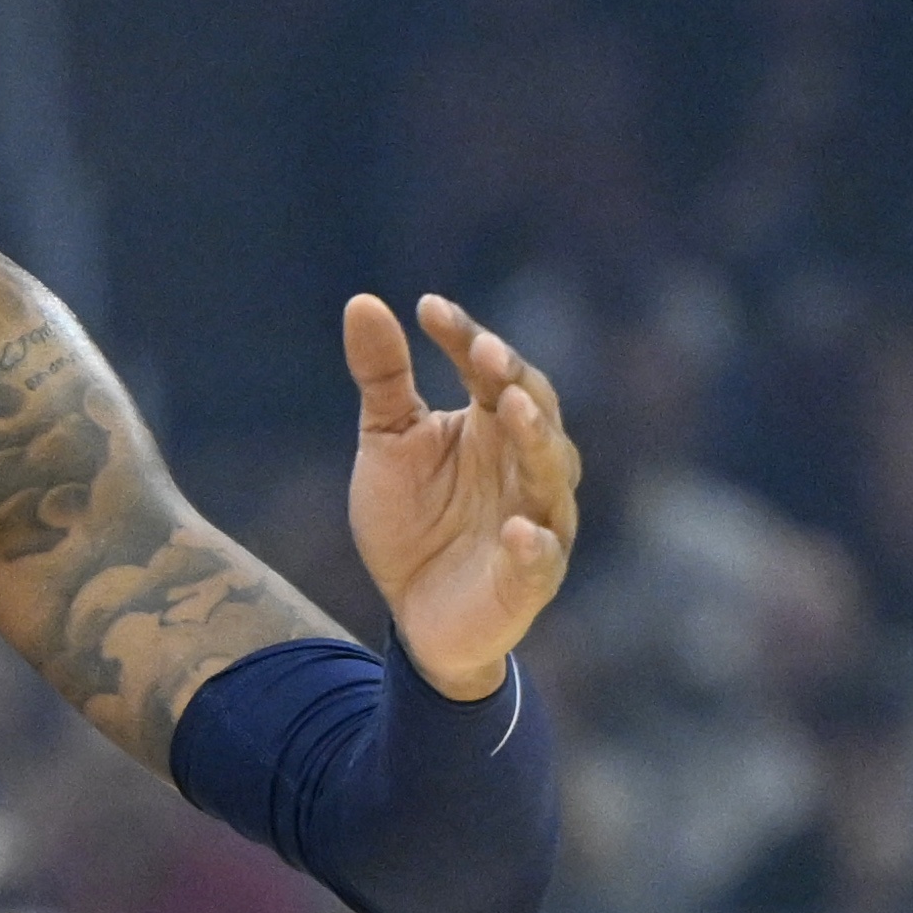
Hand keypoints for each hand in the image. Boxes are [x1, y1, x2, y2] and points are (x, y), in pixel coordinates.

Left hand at [342, 294, 579, 698]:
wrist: (412, 611)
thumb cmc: (412, 519)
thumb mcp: (387, 442)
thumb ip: (383, 378)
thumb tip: (362, 301)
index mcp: (493, 424)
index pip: (489, 369)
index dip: (464, 338)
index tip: (428, 308)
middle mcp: (527, 464)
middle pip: (535, 410)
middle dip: (513, 380)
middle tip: (484, 353)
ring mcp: (536, 519)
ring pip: (551, 473)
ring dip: (536, 440)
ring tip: (511, 408)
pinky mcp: (530, 578)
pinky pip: (541, 558)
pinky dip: (533, 543)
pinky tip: (516, 530)